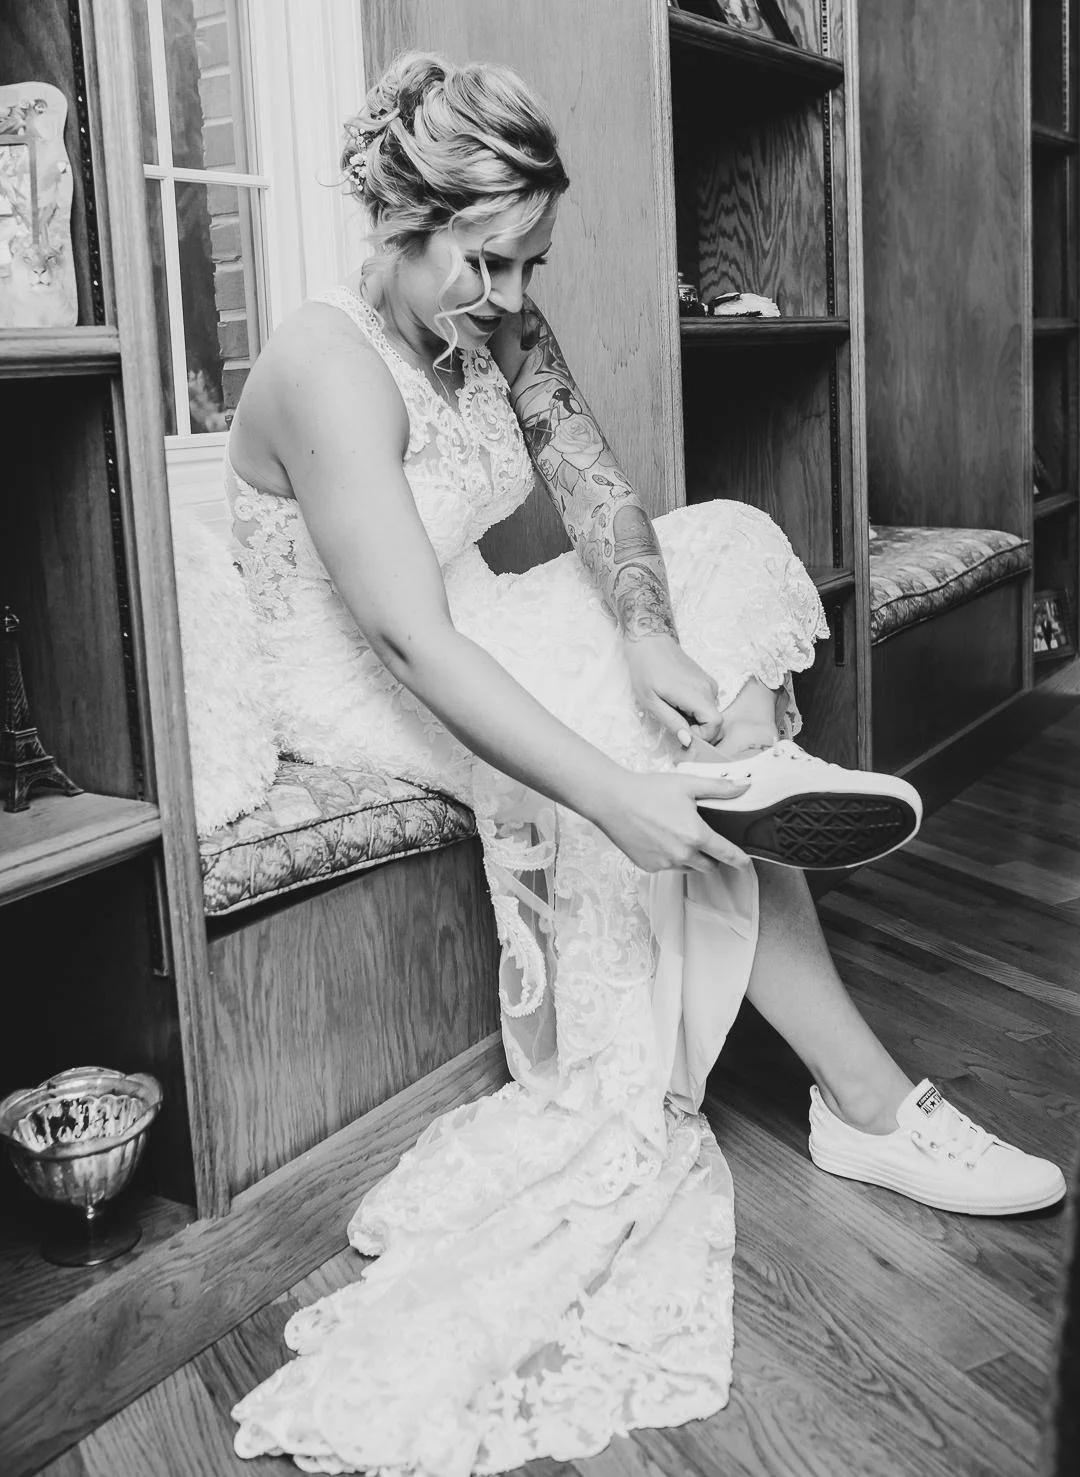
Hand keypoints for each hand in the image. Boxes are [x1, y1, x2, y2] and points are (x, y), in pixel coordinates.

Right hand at [591, 768, 750, 872]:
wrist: (613, 801)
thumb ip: (719, 788)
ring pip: (688, 868)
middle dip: (713, 857)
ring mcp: (665, 863)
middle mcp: (682, 854)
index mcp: (696, 835)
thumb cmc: (649, 790)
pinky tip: (660, 839)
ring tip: (679, 836)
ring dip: (691, 858)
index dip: (740, 860)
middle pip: (709, 866)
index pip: (727, 854)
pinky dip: (670, 858)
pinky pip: (668, 867)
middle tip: (706, 841)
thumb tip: (745, 786)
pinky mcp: (649, 867)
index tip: (746, 864)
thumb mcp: (688, 784)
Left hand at [625, 634, 724, 748]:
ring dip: (695, 721)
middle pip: (714, 721)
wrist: (649, 642)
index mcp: (695, 693)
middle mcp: (708, 688)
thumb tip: (688, 741)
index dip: (703, 736)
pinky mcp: (706, 681)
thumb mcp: (651, 702)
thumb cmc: (645, 670)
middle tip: (676, 727)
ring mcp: (709, 683)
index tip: (683, 735)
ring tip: (673, 711)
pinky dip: (695, 711)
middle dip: (698, 731)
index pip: (715, 723)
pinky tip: (678, 703)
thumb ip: (672, 722)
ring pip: (710, 714)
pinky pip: (707, 704)